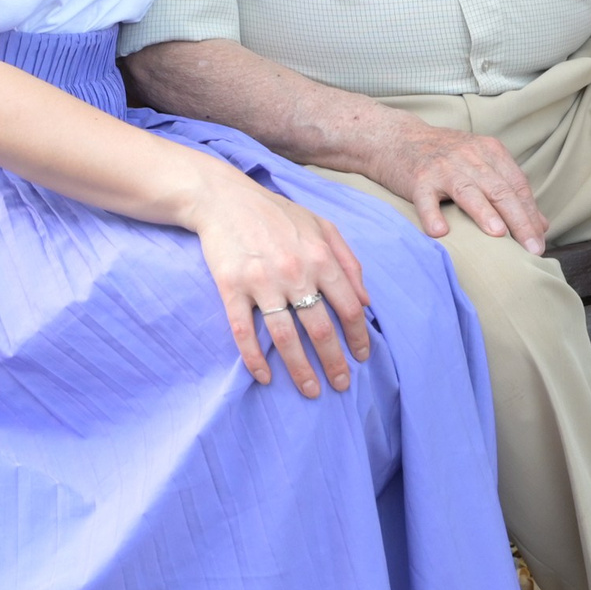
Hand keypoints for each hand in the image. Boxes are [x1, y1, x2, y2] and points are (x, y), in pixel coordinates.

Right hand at [188, 173, 372, 392]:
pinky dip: (254, 358)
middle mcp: (295, 272)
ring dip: (300, 369)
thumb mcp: (323, 226)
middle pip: (320, 329)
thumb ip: (349, 261)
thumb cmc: (277, 213)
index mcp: (321, 257)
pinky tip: (264, 377)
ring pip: (285, 337)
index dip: (358, 337)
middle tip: (341, 385)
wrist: (224, 199)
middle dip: (334, 362)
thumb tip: (366, 301)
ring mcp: (261, 281)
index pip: (348, 308)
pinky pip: (243, 331)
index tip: (362, 356)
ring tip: (311, 390)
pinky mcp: (231, 287)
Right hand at [365, 115, 548, 254]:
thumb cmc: (445, 157)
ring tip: (499, 235)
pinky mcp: (418, 178)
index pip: (517, 185)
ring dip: (485, 213)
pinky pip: (426, 199)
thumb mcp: (481, 164)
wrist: (398, 138)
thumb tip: (542, 225)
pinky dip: (432, 214)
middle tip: (533, 248)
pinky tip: (439, 232)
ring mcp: (443, 167)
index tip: (540, 241)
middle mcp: (470, 157)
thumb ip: (510, 190)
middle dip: (520, 221)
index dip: (531, 214)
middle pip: (500, 190)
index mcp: (490, 152)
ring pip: (469, 191)